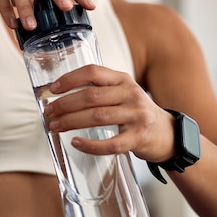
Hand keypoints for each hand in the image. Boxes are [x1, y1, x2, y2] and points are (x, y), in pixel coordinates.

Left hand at [42, 65, 175, 162]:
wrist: (167, 134)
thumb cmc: (135, 112)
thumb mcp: (122, 93)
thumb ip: (99, 90)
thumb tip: (60, 96)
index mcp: (123, 79)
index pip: (93, 72)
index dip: (70, 79)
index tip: (52, 89)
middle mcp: (131, 94)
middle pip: (91, 96)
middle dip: (65, 104)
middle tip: (49, 113)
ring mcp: (136, 116)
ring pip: (97, 117)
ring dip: (71, 122)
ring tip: (55, 126)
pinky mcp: (138, 138)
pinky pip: (110, 143)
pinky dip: (90, 145)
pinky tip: (76, 143)